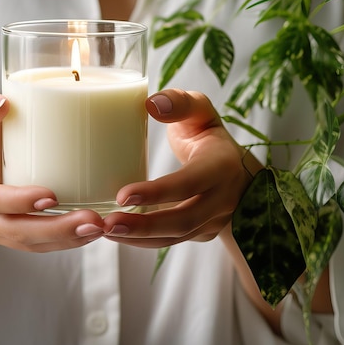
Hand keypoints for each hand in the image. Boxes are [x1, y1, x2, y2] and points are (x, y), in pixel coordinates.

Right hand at [0, 88, 105, 251]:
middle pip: (10, 228)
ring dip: (63, 239)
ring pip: (25, 242)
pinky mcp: (6, 231)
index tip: (51, 196)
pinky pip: (34, 242)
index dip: (16, 201)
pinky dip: (63, 240)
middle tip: (91, 221)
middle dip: (52, 229)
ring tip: (97, 228)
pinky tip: (89, 232)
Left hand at [102, 89, 261, 246]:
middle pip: (183, 220)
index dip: (158, 192)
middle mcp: (222, 199)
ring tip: (104, 231)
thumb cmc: (209, 134)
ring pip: (175, 237)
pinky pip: (170, 241)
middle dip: (144, 225)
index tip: (122, 194)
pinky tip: (115, 234)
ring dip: (138, 238)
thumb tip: (152, 104)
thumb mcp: (201, 111)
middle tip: (108, 224)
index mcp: (222, 166)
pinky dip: (142, 241)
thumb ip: (180, 102)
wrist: (239, 172)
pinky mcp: (200, 234)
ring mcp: (213, 221)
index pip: (190, 183)